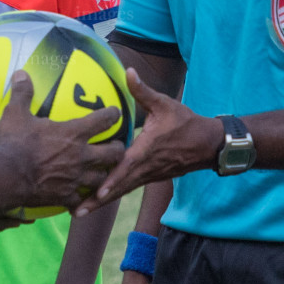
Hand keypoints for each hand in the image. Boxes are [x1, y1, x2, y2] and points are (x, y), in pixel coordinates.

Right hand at [0, 72, 123, 211]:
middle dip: (118, 149)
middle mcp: (82, 155)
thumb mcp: (16, 114)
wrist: (7, 177)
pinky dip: (81, 197)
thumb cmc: (15, 143)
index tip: (115, 113)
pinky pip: (81, 199)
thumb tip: (21, 73)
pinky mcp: (67, 196)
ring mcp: (76, 178)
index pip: (104, 120)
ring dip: (104, 174)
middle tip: (115, 146)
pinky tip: (77, 197)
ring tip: (101, 172)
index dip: (113, 114)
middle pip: (114, 153)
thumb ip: (22, 93)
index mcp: (74, 133)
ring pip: (103, 178)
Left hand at [76, 69, 220, 216]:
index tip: (97, 192)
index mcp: (147, 150)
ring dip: (101, 203)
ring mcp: (148, 175)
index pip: (127, 167)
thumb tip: (128, 71)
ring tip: (78, 213)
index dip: (112, 180)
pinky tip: (96, 201)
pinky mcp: (150, 178)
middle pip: (119, 187)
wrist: (208, 144)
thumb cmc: (185, 122)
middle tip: (75, 212)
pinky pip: (128, 189)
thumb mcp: (164, 103)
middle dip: (97, 201)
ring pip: (122, 191)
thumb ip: (142, 90)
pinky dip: (112, 196)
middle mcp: (146, 167)